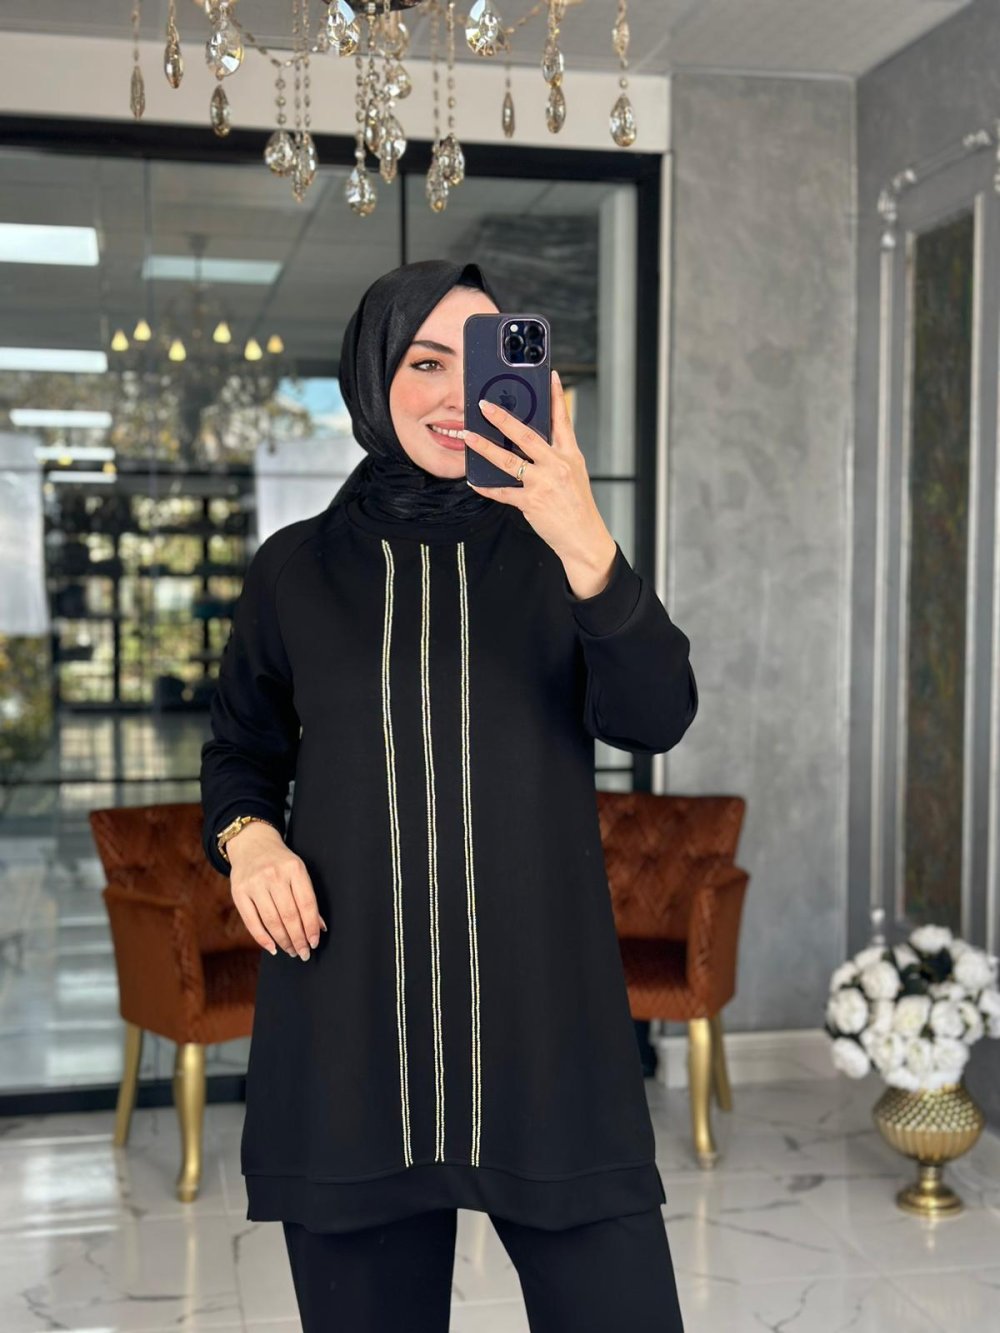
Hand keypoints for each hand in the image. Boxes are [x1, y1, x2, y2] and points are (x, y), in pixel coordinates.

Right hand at [227, 822, 325, 960]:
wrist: (252, 844)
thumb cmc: (280, 862)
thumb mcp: (298, 871)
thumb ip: (307, 897)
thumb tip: (320, 928)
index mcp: (294, 868)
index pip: (306, 904)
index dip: (312, 927)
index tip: (315, 942)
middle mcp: (274, 875)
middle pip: (289, 915)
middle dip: (298, 939)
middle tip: (303, 952)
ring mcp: (254, 883)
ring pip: (272, 921)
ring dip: (283, 941)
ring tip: (291, 950)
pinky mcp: (238, 892)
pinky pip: (251, 922)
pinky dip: (263, 939)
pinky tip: (273, 948)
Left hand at [463, 370, 616, 589]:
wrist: (584, 537)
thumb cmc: (578, 506)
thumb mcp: (575, 474)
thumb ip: (556, 455)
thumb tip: (529, 440)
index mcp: (570, 455)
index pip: (563, 421)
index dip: (556, 397)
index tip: (549, 376)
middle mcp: (557, 466)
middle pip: (526, 436)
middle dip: (503, 418)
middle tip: (484, 405)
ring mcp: (544, 484)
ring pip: (508, 461)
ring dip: (485, 447)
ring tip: (469, 436)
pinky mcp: (531, 502)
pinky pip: (503, 491)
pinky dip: (487, 486)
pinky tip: (474, 480)